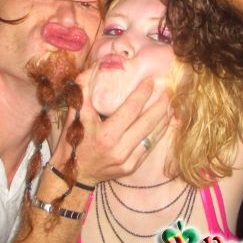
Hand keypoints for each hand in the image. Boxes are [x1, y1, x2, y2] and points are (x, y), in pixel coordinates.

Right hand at [50, 76, 171, 184]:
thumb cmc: (72, 141)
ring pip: (152, 136)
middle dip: (160, 105)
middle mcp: (118, 149)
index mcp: (105, 134)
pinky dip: (158, 133)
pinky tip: (163, 123)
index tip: (151, 81)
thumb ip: (83, 91)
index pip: (131, 109)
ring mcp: (126, 160)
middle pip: (147, 122)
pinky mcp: (131, 167)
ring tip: (170, 104)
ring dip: (163, 118)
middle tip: (168, 91)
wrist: (72, 175)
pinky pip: (149, 147)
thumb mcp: (74, 115)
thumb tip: (94, 68)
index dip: (143, 93)